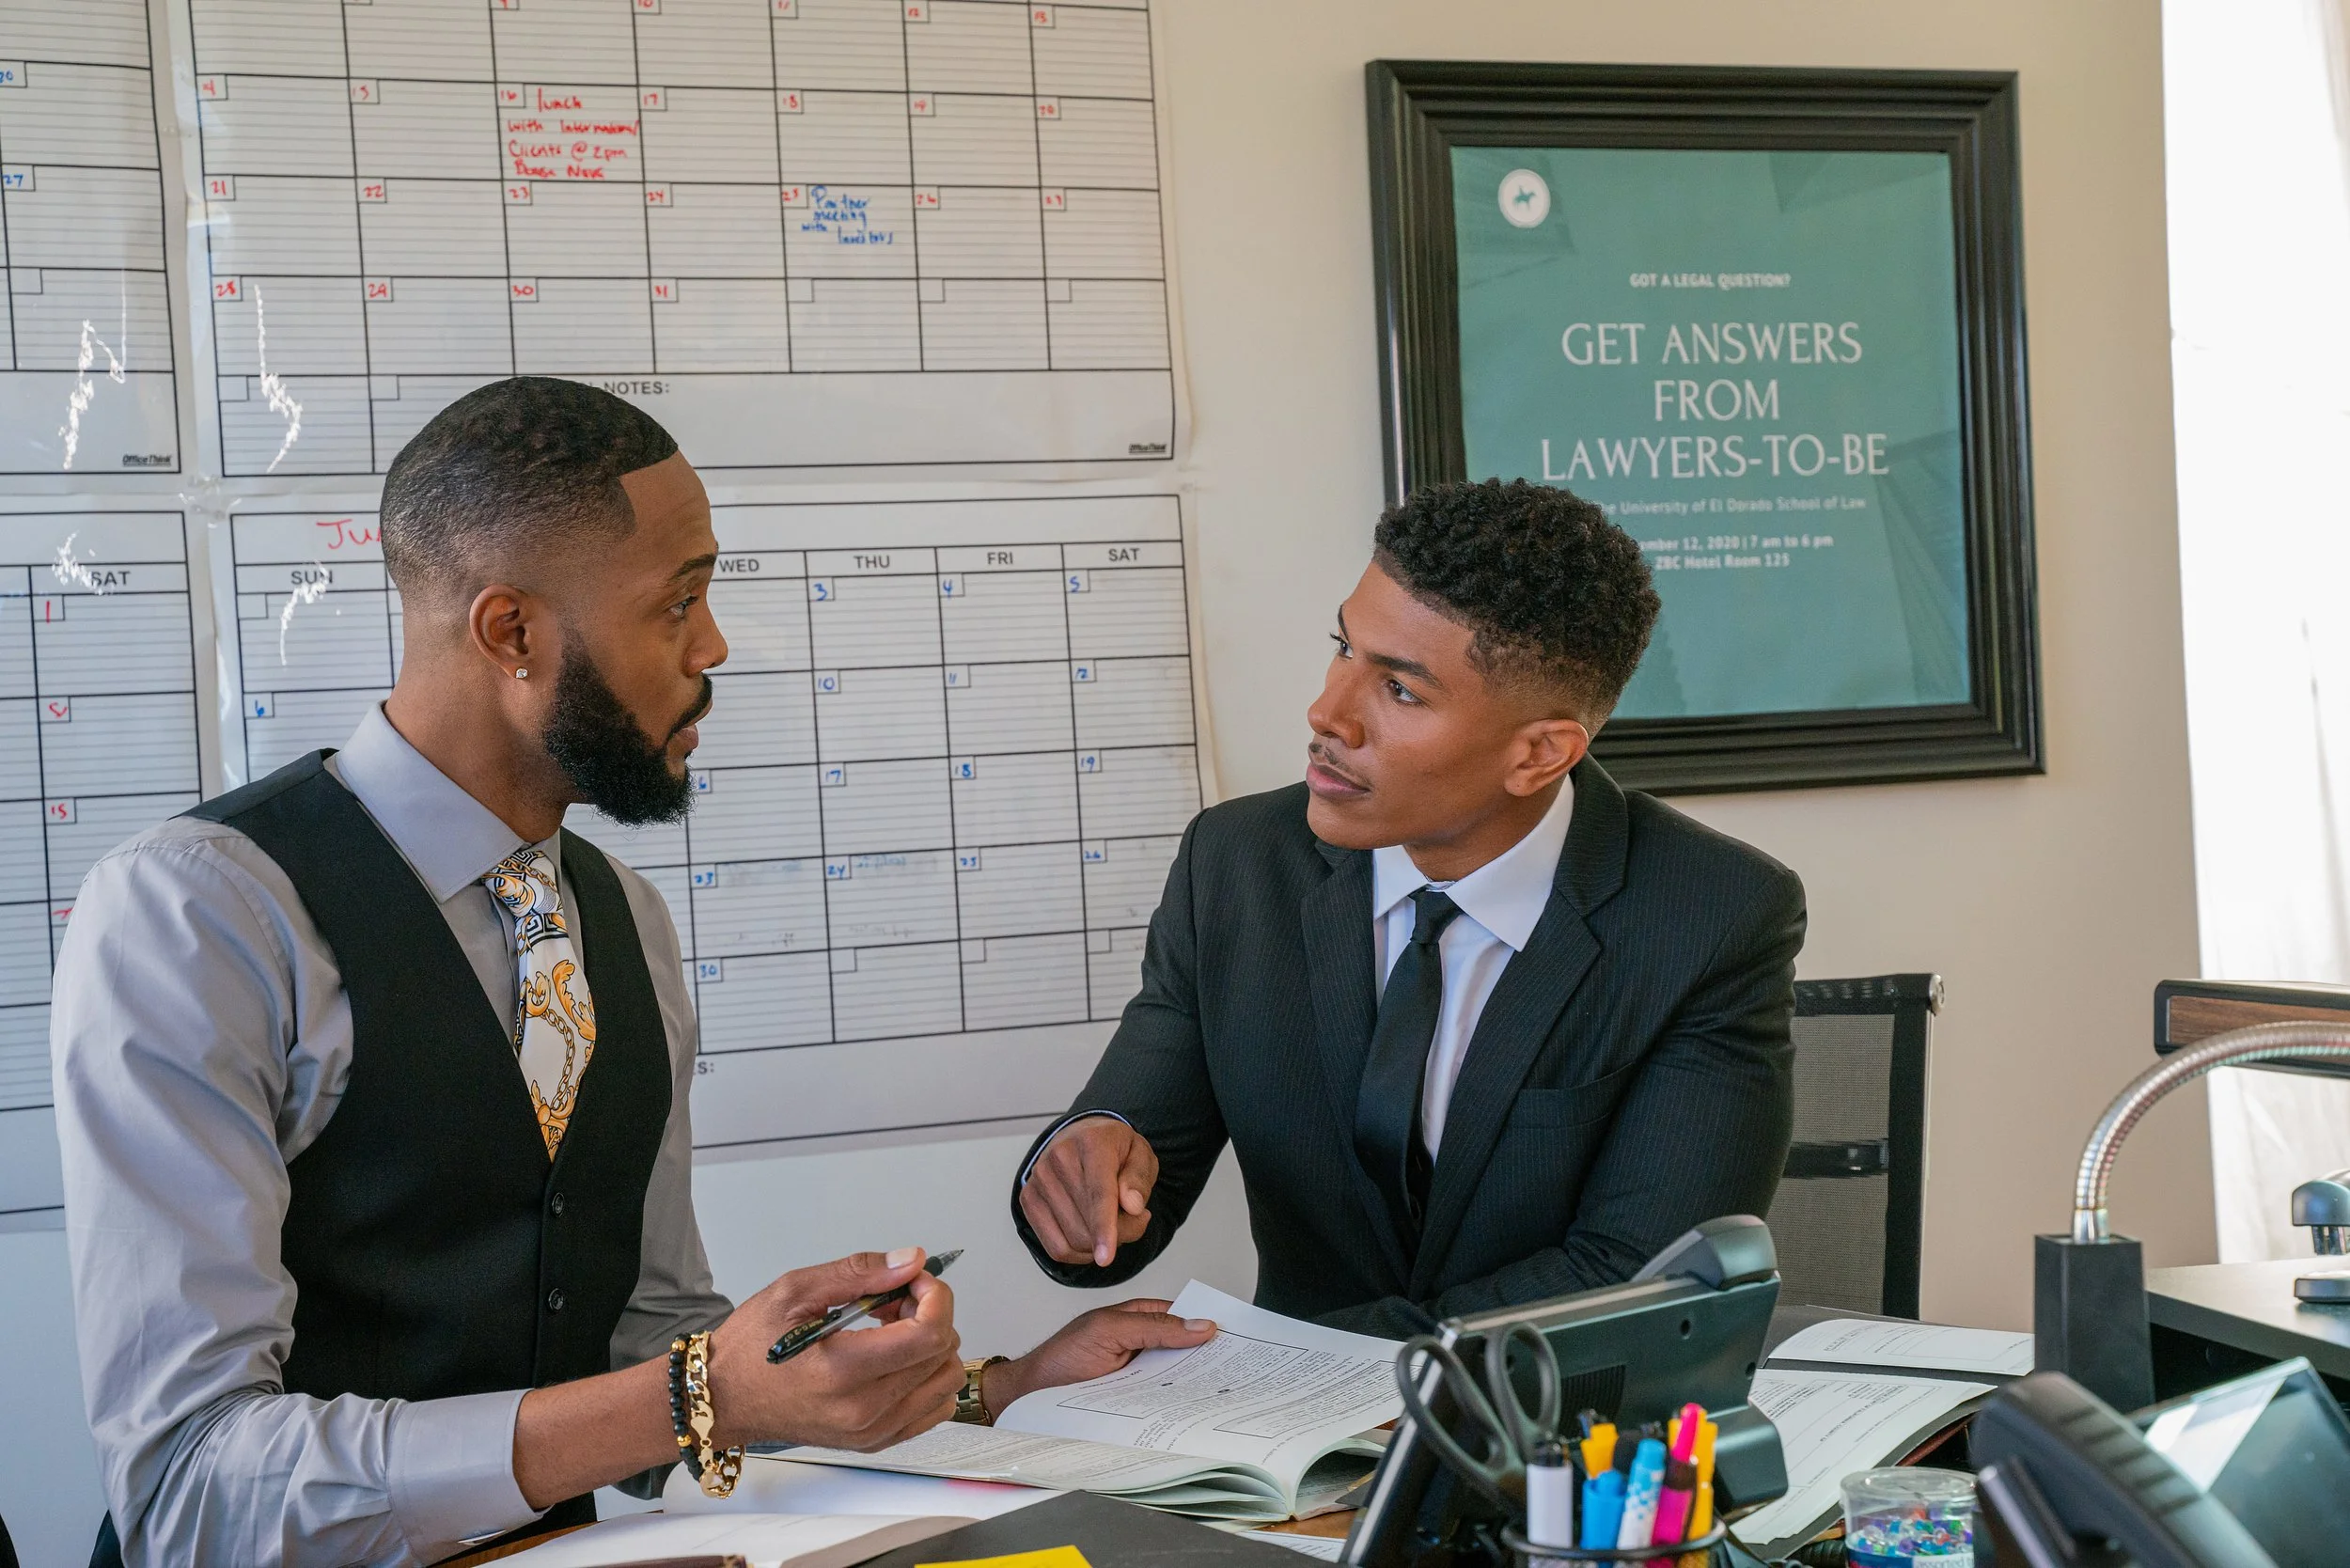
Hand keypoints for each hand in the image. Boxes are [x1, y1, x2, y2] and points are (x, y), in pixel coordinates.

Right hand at [707, 1249, 964, 1451]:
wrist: (724, 1399)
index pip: (930, 1334)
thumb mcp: (795, 1291)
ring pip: (945, 1382)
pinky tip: (895, 1357)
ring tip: (892, 1329)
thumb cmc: (751, 1346)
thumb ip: (859, 1272)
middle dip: (930, 1314)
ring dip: (932, 1346)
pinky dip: (927, 1376)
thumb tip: (913, 1261)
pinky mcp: (875, 1441)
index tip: (913, 1280)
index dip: (934, 1296)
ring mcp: (873, 1432)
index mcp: (843, 1372)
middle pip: (943, 1354)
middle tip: (892, 1301)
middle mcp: (864, 1410)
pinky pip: (933, 1409)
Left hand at [983, 1299, 1217, 1413]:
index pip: (1182, 1317)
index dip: (1207, 1325)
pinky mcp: (1136, 1402)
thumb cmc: (1063, 1357)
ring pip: (1176, 1377)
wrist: (1031, 1396)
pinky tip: (1193, 1411)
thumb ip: (1154, 1328)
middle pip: (1184, 1350)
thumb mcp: (1109, 1331)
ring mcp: (1140, 1375)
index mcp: (1139, 1318)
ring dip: (1196, 1385)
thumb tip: (1201, 1325)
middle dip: (1209, 1358)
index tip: (1237, 1335)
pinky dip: (1177, 1405)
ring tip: (1227, 1393)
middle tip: (1241, 1368)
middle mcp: (1143, 1346)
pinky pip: (1163, 1400)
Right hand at [1021, 1117, 1159, 1267]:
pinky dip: (1079, 1254)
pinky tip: (1093, 1237)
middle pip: (1087, 1225)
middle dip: (1119, 1236)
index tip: (1105, 1259)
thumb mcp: (1141, 1155)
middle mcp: (1059, 1157)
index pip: (1098, 1193)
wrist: (1082, 1137)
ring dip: (1099, 1245)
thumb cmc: (1115, 1150)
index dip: (1104, 1228)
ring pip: (1072, 1241)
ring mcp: (1038, 1178)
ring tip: (1113, 1224)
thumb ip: (1139, 1179)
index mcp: (1092, 1143)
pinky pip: (1056, 1247)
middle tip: (1135, 1220)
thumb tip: (1133, 1206)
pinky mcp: (1028, 1199)